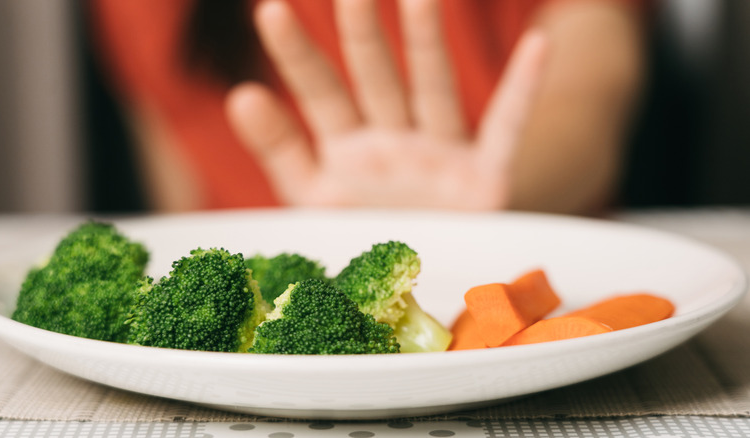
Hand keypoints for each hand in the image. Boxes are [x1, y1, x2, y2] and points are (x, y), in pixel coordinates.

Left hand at [226, 0, 546, 209]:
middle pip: (375, 81)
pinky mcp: (483, 179)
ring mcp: (438, 157)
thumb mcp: (311, 197)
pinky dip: (522, 91)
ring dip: (428, 48)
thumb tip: (240, 93)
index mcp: (345, 152)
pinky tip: (538, 46)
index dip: (297, 57)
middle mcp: (391, 144)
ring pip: (434, 92)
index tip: (272, 12)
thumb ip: (280, 150)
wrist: (422, 286)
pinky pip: (505, 130)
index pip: (318, 94)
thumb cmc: (362, 238)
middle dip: (362, 39)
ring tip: (419, 0)